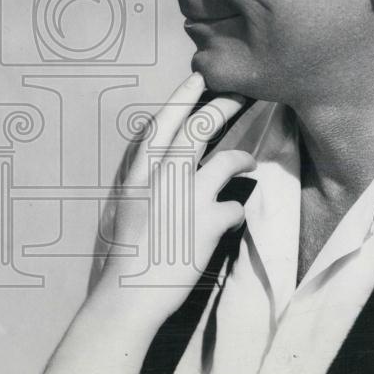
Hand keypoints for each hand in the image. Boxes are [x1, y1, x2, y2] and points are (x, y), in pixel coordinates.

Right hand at [34, 72, 254, 373]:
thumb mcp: (125, 207)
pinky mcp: (207, 223)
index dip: (182, 98)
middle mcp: (161, 178)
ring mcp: (186, 198)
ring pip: (224, 160)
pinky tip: (234, 217)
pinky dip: (237, 210)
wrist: (127, 295)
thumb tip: (160, 166)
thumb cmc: (123, 255)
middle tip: (243, 92)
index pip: (162, 124)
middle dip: (223, 106)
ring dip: (241, 156)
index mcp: (138, 173)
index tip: (198, 78)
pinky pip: (234, 206)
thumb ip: (143, 183)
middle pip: (198, 130)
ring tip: (251, 156)